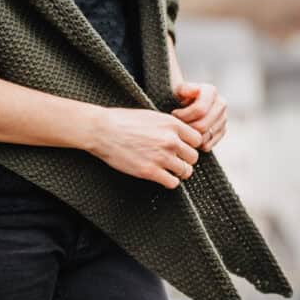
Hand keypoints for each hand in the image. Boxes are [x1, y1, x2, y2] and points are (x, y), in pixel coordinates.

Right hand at [85, 106, 203, 187]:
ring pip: (186, 171)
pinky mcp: (150, 171)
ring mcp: (161, 157)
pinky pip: (173, 183)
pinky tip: (161, 176)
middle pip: (193, 157)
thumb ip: (170, 126)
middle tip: (175, 160)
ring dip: (178, 172)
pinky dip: (169, 181)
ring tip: (168, 170)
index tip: (182, 148)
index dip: (190, 145)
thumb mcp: (152, 116)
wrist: (103, 130)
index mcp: (172, 124)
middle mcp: (170, 140)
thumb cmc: (124, 121)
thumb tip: (182, 137)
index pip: (197, 140)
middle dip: (185, 160)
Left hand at [170, 79, 227, 150]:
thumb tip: (196, 90)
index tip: (173, 114)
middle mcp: (221, 104)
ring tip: (181, 130)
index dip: (183, 115)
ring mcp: (223, 118)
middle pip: (203, 126)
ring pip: (205, 137)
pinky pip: (208, 145)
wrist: (184, 104)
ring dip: (190, 137)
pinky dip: (196, 144)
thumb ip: (184, 88)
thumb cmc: (178, 97)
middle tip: (176, 126)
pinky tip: (189, 136)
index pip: (200, 110)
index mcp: (211, 91)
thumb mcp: (177, 90)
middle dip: (186, 128)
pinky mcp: (222, 131)